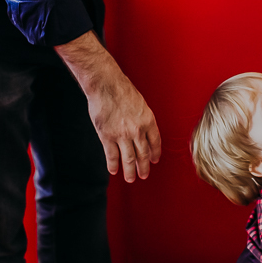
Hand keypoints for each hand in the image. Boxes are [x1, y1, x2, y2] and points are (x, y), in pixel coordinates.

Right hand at [54, 31, 160, 181]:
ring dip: (130, 171)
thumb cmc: (122, 89)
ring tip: (131, 178)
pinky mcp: (107, 136)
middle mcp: (138, 130)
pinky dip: (113, 165)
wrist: (106, 84)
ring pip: (129, 159)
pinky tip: (114, 171)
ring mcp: (122, 135)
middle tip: (144, 174)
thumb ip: (142, 118)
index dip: (155, 153)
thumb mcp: (140, 103)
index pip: (155, 142)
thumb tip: (142, 130)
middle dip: (144, 167)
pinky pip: (112, 155)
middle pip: (143, 154)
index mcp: (148, 120)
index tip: (154, 160)